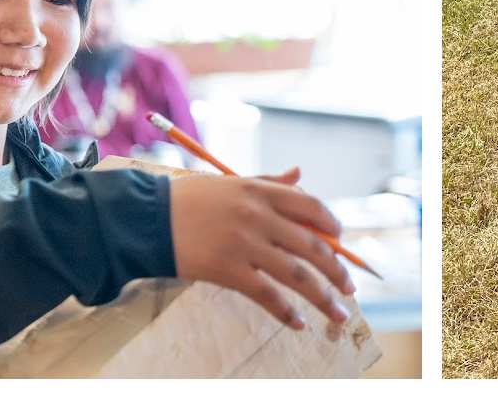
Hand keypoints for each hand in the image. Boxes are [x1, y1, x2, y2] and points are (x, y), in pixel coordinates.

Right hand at [169, 168, 353, 330]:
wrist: (148, 218)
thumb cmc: (188, 199)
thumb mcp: (229, 182)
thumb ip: (268, 181)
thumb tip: (299, 173)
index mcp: (258, 190)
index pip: (309, 205)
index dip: (331, 223)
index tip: (341, 239)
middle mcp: (257, 216)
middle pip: (311, 245)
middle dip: (336, 270)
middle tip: (349, 287)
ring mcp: (245, 244)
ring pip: (297, 275)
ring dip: (323, 297)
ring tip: (338, 314)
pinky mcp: (229, 271)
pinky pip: (268, 295)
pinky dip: (287, 312)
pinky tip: (298, 322)